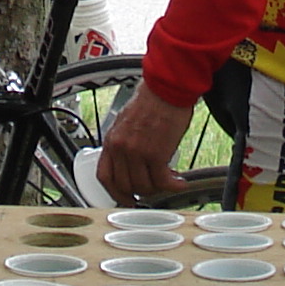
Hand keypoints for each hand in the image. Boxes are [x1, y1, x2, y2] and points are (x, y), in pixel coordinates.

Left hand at [94, 84, 196, 207]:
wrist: (165, 88)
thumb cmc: (151, 99)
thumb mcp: (126, 121)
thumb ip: (125, 142)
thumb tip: (132, 162)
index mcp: (111, 140)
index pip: (104, 176)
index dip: (115, 192)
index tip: (126, 197)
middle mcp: (121, 148)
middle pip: (125, 185)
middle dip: (141, 192)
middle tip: (154, 189)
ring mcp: (137, 152)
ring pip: (144, 186)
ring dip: (158, 189)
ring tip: (169, 182)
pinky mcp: (156, 154)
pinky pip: (162, 181)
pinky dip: (173, 186)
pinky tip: (180, 182)